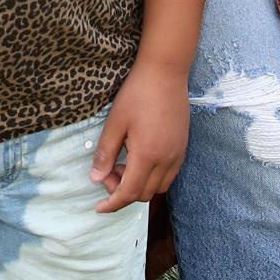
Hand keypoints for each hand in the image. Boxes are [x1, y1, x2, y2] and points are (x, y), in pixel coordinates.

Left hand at [91, 60, 190, 211]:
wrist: (165, 72)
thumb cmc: (137, 93)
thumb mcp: (115, 122)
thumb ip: (106, 153)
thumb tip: (96, 178)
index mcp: (147, 155)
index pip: (129, 192)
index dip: (112, 203)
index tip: (99, 207)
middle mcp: (166, 160)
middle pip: (144, 194)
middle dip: (123, 191)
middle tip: (109, 171)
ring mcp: (177, 154)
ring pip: (158, 187)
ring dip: (139, 185)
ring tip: (124, 163)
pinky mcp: (182, 147)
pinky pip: (169, 175)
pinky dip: (152, 177)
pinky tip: (140, 159)